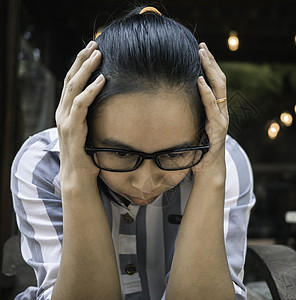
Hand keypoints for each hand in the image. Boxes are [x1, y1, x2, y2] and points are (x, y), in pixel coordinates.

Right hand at [55, 41, 104, 178]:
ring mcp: (66, 120)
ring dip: (86, 69)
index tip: (92, 49)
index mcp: (67, 112)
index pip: (72, 82)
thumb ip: (94, 118)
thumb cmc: (88, 156)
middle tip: (94, 43)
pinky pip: (81, 105)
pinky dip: (91, 90)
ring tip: (98, 54)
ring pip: (73, 87)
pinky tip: (102, 80)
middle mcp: (63, 113)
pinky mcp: (72, 129)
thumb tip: (112, 107)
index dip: (80, 64)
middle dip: (82, 60)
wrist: (79, 178)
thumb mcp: (91, 132)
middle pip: (71, 79)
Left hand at [192, 43, 228, 176]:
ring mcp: (221, 119)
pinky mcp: (218, 129)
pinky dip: (206, 93)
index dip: (210, 66)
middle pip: (219, 81)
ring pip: (219, 90)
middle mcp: (222, 111)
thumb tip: (173, 101)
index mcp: (216, 109)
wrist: (208, 170)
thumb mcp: (194, 127)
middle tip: (202, 46)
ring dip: (210, 70)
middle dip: (211, 62)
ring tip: (202, 55)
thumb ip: (191, 114)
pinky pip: (212, 108)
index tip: (201, 50)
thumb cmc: (200, 149)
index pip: (216, 83)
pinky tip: (200, 81)